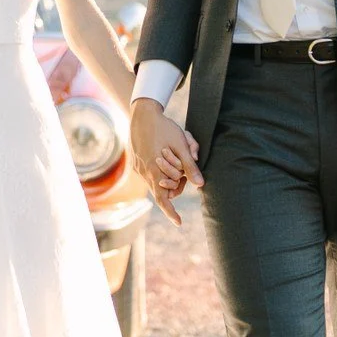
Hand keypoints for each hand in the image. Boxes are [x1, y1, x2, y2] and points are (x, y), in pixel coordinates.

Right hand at [129, 98, 202, 225]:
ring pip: (157, 180)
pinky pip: (150, 173)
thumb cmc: (164, 128)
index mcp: (154, 171)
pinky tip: (163, 154)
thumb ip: (190, 166)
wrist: (142, 114)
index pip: (162, 199)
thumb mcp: (181, 145)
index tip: (179, 222)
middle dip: (177, 184)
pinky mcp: (136, 163)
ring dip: (169, 175)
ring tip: (174, 157)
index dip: (171, 212)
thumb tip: (200, 185)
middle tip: (186, 171)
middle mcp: (144, 172)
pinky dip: (160, 169)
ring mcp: (138, 168)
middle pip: (164, 189)